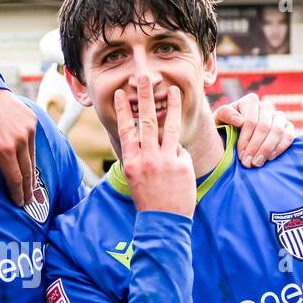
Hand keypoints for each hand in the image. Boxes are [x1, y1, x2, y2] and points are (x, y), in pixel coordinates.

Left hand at [0, 88, 36, 205]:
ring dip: (32, 174)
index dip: (18, 193)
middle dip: (28, 189)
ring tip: (30, 187)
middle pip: (28, 171)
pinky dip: (31, 155)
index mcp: (4, 149)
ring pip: (33, 158)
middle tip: (28, 201)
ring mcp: (28, 129)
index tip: (19, 203)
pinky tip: (28, 165)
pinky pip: (33, 143)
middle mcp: (20, 140)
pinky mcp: (32, 120)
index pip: (16, 178)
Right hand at [117, 76, 194, 217]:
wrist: (163, 223)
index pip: (125, 130)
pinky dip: (180, 156)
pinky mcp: (182, 166)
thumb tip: (153, 140)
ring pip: (169, 127)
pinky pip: (182, 152)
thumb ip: (141, 158)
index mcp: (131, 162)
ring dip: (172, 106)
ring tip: (174, 90)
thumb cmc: (148, 201)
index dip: (122, 110)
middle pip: (145, 121)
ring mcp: (165, 161)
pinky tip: (177, 172)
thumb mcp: (136, 179)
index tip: (120, 94)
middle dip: (146, 97)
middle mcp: (146, 159)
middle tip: (145, 79)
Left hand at [213, 92, 294, 166]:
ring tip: (258, 163)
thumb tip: (240, 120)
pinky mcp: (288, 127)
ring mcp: (278, 116)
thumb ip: (224, 114)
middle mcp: (266, 106)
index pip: (250, 121)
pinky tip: (270, 158)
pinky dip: (280, 148)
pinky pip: (289, 135)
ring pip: (277, 131)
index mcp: (250, 102)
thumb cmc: (224, 128)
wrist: (234, 137)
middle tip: (249, 164)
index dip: (246, 140)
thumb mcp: (218, 120)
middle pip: (264, 127)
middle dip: (256, 147)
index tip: (241, 156)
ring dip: (267, 149)